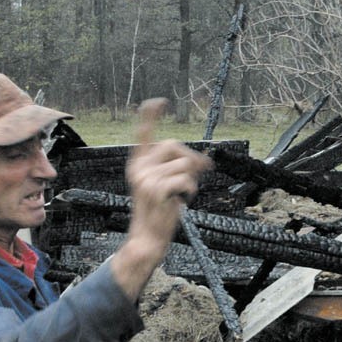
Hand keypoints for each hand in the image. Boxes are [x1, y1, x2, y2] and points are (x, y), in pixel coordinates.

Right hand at [110, 99, 211, 300]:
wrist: (147, 238)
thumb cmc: (159, 213)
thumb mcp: (164, 186)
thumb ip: (176, 168)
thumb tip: (203, 160)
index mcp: (137, 164)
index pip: (143, 134)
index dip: (151, 116)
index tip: (160, 102)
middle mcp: (139, 168)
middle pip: (173, 145)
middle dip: (191, 158)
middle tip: (202, 171)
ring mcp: (146, 178)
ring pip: (184, 164)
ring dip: (191, 180)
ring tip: (183, 194)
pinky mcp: (156, 190)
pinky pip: (185, 180)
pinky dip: (190, 190)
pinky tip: (182, 201)